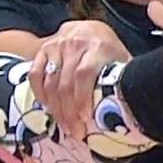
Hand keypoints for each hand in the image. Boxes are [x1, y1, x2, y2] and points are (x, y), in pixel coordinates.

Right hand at [31, 19, 131, 141]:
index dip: (83, 98)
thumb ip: (119, 79)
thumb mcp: (121, 61)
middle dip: (70, 112)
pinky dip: (40, 94)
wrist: (94, 30)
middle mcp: (74, 42)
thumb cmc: (111, 52)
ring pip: (51, 83)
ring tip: (65, 125)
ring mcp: (56, 45)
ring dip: (56, 108)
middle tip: (76, 131)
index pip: (84, 74)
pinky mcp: (43, 49)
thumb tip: (126, 109)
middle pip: (66, 83)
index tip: (86, 118)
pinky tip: (49, 108)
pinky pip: (35, 75)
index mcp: (98, 45)